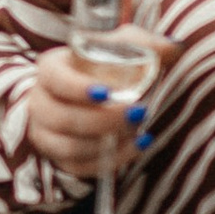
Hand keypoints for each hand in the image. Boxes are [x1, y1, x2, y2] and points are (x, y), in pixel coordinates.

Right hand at [23, 47, 150, 183]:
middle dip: (103, 120)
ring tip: (138, 129)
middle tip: (139, 112)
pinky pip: (79, 168)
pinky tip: (136, 146)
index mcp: (50, 70)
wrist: (91, 95)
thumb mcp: (122, 47)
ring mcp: (46, 133)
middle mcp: (40, 102)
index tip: (108, 93)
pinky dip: (111, 160)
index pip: (55, 80)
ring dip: (107, 141)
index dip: (78, 88)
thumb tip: (174, 46)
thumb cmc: (103, 68)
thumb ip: (146, 45)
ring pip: (69, 147)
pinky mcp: (59, 158)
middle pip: (62, 118)